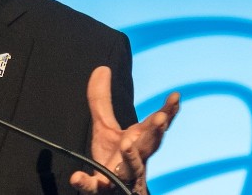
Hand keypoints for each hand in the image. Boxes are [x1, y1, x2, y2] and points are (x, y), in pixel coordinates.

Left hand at [69, 66, 180, 193]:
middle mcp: (137, 158)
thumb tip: (102, 68)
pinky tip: (76, 177)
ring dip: (131, 157)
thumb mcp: (105, 126)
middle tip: (160, 119)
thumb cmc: (114, 158)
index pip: (157, 126)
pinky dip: (86, 183)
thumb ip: (102, 100)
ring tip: (126, 143)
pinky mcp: (103, 189)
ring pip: (132, 169)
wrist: (111, 191)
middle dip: (156, 133)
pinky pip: (94, 187)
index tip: (176, 97)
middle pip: (150, 146)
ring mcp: (122, 176)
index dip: (168, 112)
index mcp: (140, 142)